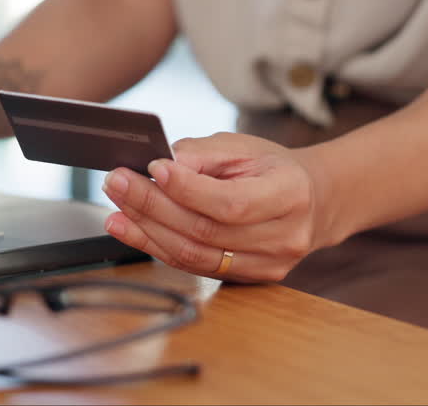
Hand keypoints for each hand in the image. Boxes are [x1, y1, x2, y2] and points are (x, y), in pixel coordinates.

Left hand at [99, 132, 333, 282]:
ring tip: (115, 208)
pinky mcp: (248, 279)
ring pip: (195, 255)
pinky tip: (132, 229)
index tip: (151, 168)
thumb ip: (202, 156)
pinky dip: (158, 247)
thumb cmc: (272, 169)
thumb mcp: (243, 148)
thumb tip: (160, 166)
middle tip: (117, 183)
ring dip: (147, 231)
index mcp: (290, 195)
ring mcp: (267, 265)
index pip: (230, 202)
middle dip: (153, 206)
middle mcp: (283, 237)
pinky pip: (195, 267)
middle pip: (205, 231)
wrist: (312, 202)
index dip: (187, 189)